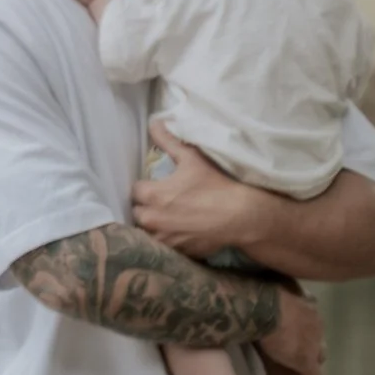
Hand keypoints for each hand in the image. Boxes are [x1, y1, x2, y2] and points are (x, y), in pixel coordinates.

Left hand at [128, 132, 260, 260]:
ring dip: (153, 226)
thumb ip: (168, 140)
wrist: (240, 216)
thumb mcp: (191, 158)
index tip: (155, 186)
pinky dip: (168, 240)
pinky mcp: (176, 252)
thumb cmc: (215, 184)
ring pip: (147, 232)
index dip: (145, 187)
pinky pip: (163, 247)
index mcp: (152, 195)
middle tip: (162, 202)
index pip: (134, 190)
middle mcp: (152, 220)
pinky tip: (180, 232)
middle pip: (137, 213)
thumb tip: (153, 122)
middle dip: (146, 207)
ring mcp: (163, 239)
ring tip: (168, 219)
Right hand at [263, 286, 325, 374]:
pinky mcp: (307, 364)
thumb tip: (260, 296)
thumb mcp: (270, 292)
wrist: (264, 308)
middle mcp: (315, 324)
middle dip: (312, 345)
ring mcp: (312, 344)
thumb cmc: (262, 295)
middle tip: (303, 352)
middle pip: (318, 339)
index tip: (298, 335)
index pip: (311, 323)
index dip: (305, 331)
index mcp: (307, 306)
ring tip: (308, 372)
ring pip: (318, 357)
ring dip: (313, 362)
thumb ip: (272, 296)